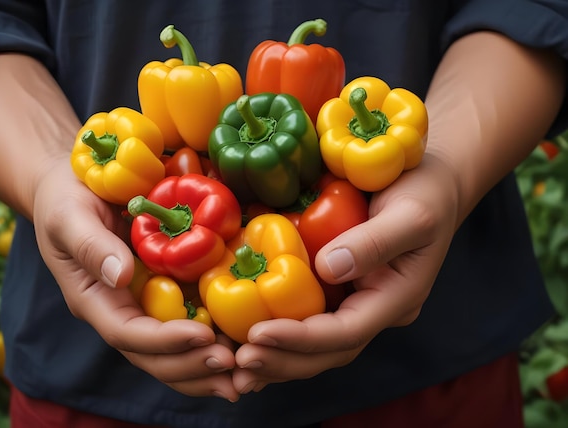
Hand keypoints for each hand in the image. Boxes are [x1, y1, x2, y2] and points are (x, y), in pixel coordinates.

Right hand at [31, 158, 239, 400]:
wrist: (76, 188)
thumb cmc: (66, 199)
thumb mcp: (69, 215)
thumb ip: (90, 245)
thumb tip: (121, 276)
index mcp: (95, 300)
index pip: (128, 334)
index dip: (165, 342)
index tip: (203, 336)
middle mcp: (121, 311)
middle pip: (154, 356)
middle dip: (191, 364)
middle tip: (232, 363)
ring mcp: (145, 305)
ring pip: (173, 351)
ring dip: (206, 364)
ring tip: (244, 367)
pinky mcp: (167, 291)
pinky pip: (189, 322)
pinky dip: (215, 338)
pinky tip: (243, 339)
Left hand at [232, 154, 458, 393]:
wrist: (432, 183)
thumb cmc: (426, 194)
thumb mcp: (412, 213)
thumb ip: (375, 242)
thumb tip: (327, 269)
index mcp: (396, 299)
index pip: (346, 333)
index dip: (302, 340)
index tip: (259, 335)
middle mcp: (373, 309)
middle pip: (327, 352)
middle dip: (283, 360)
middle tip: (238, 362)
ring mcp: (356, 300)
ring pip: (315, 345)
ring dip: (276, 357)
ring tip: (235, 364)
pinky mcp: (338, 287)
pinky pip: (307, 317)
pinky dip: (278, 333)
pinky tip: (247, 339)